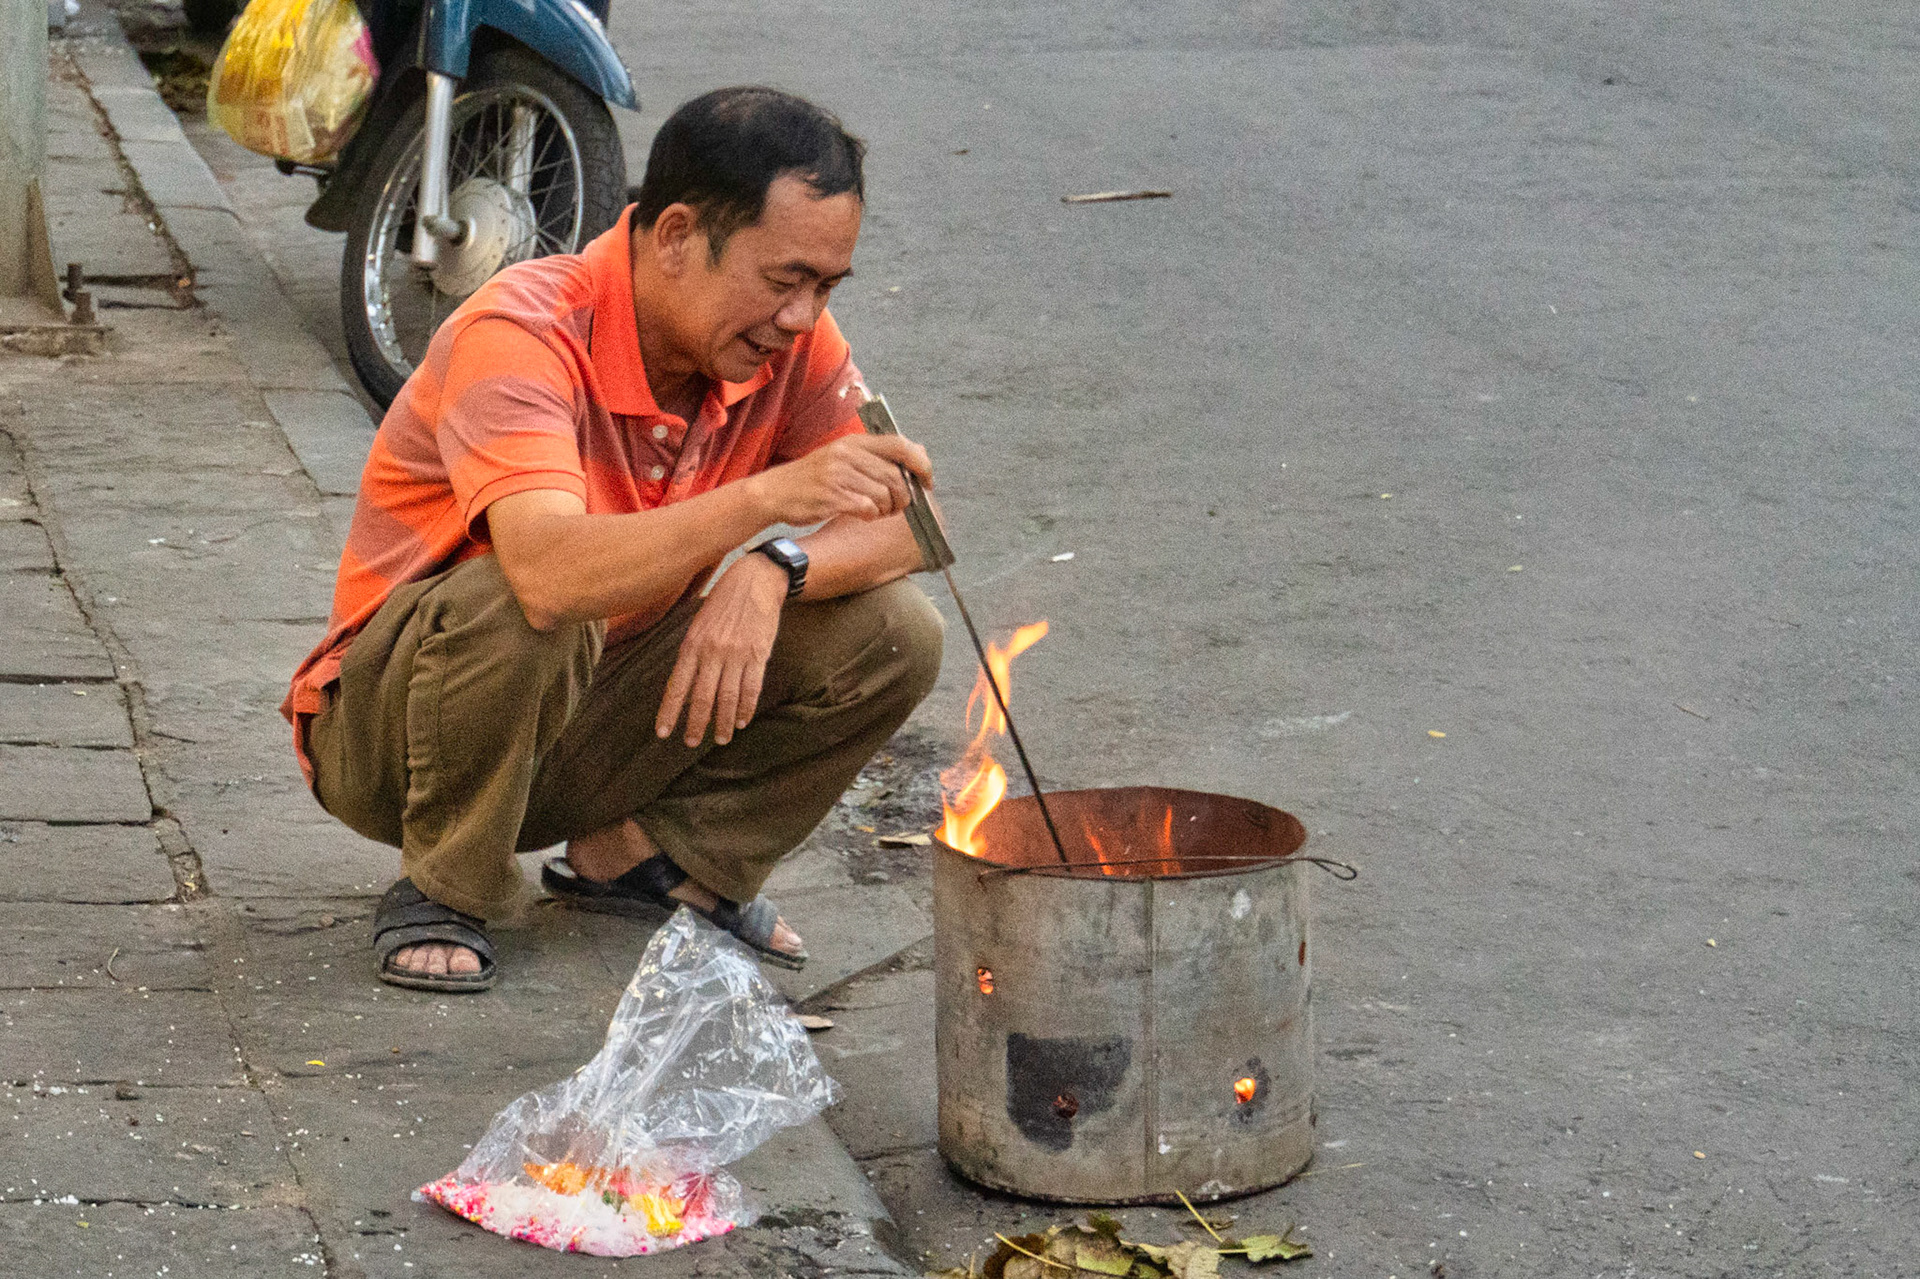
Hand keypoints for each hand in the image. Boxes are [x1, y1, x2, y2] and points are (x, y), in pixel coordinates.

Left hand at [655, 553, 787, 746]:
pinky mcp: (758, 654)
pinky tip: (742, 721)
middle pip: (702, 697)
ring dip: (722, 722)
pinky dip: (746, 708)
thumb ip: (692, 653)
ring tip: (720, 739)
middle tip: (691, 743)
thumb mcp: (698, 624)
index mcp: (692, 644)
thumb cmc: (723, 602)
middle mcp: (712, 652)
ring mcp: (736, 654)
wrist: (756, 580)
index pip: (677, 686)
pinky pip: (751, 688)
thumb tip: (683, 685)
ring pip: (727, 698)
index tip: (663, 733)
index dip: (670, 711)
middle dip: (696, 724)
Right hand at [751, 434, 932, 526]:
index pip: (900, 446)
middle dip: (904, 497)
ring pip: (885, 495)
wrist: (773, 493)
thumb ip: (877, 455)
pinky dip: (870, 515)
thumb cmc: (812, 479)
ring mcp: (839, 475)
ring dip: (887, 509)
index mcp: (853, 443)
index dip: (921, 464)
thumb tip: (919, 451)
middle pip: (896, 476)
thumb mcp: (842, 457)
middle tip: (897, 507)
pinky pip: (867, 508)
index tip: (927, 482)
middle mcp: (847, 455)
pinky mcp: (832, 497)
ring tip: (876, 511)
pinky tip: (860, 515)